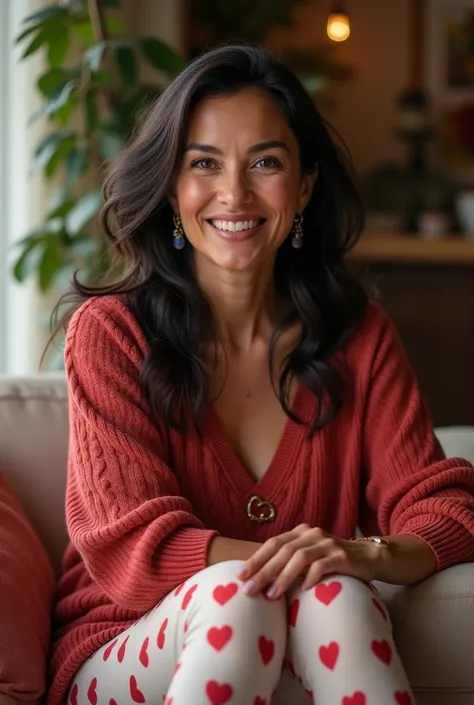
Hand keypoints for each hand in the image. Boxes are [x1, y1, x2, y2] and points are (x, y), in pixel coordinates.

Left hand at [237, 524, 383, 598]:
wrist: (369, 557)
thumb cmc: (332, 561)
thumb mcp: (309, 556)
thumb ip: (289, 561)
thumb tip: (259, 580)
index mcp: (300, 532)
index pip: (273, 543)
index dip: (256, 559)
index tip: (239, 575)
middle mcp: (312, 534)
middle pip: (282, 551)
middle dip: (263, 571)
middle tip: (249, 589)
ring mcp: (328, 544)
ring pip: (300, 557)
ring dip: (283, 577)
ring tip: (271, 595)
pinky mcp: (343, 556)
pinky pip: (323, 565)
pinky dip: (312, 576)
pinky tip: (304, 588)